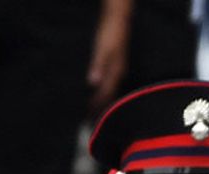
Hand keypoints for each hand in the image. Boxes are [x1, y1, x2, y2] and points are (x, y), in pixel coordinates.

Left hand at [87, 0, 131, 115]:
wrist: (119, 19)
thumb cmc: (110, 33)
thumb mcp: (102, 49)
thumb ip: (98, 66)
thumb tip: (92, 84)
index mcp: (115, 72)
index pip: (105, 95)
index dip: (97, 107)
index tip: (89, 118)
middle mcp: (118, 73)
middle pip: (109, 96)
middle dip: (101, 107)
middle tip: (91, 119)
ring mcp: (118, 69)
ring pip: (110, 90)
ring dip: (103, 100)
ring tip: (95, 109)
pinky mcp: (116, 64)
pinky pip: (110, 82)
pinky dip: (104, 89)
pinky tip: (99, 90)